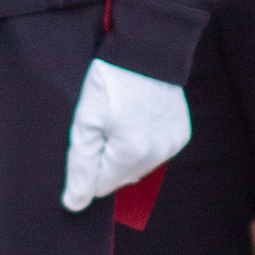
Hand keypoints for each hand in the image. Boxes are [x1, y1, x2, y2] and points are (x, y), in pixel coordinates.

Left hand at [63, 56, 190, 210]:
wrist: (148, 50)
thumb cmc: (111, 80)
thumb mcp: (86, 119)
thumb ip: (81, 165)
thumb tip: (74, 204)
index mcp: (130, 153)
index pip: (99, 187)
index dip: (88, 164)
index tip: (89, 136)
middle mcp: (156, 155)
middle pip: (120, 178)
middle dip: (107, 159)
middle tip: (103, 125)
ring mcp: (172, 145)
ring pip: (138, 168)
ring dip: (126, 153)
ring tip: (121, 119)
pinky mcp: (181, 135)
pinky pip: (156, 154)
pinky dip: (144, 144)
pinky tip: (138, 119)